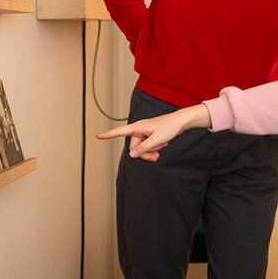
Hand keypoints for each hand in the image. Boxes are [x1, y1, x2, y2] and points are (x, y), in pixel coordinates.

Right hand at [95, 105, 211, 161]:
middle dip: (144, 153)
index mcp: (137, 128)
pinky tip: (163, 143)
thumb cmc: (169, 127)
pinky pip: (148, 146)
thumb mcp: (156, 140)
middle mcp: (139, 129)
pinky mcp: (150, 135)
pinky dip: (154, 147)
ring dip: (151, 151)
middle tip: (156, 156)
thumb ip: (143, 148)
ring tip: (161, 147)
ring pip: (142, 148)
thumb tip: (132, 155)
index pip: (119, 132)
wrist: (180, 122)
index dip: (108, 135)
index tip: (97, 136)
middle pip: (134, 147)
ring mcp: (144, 132)